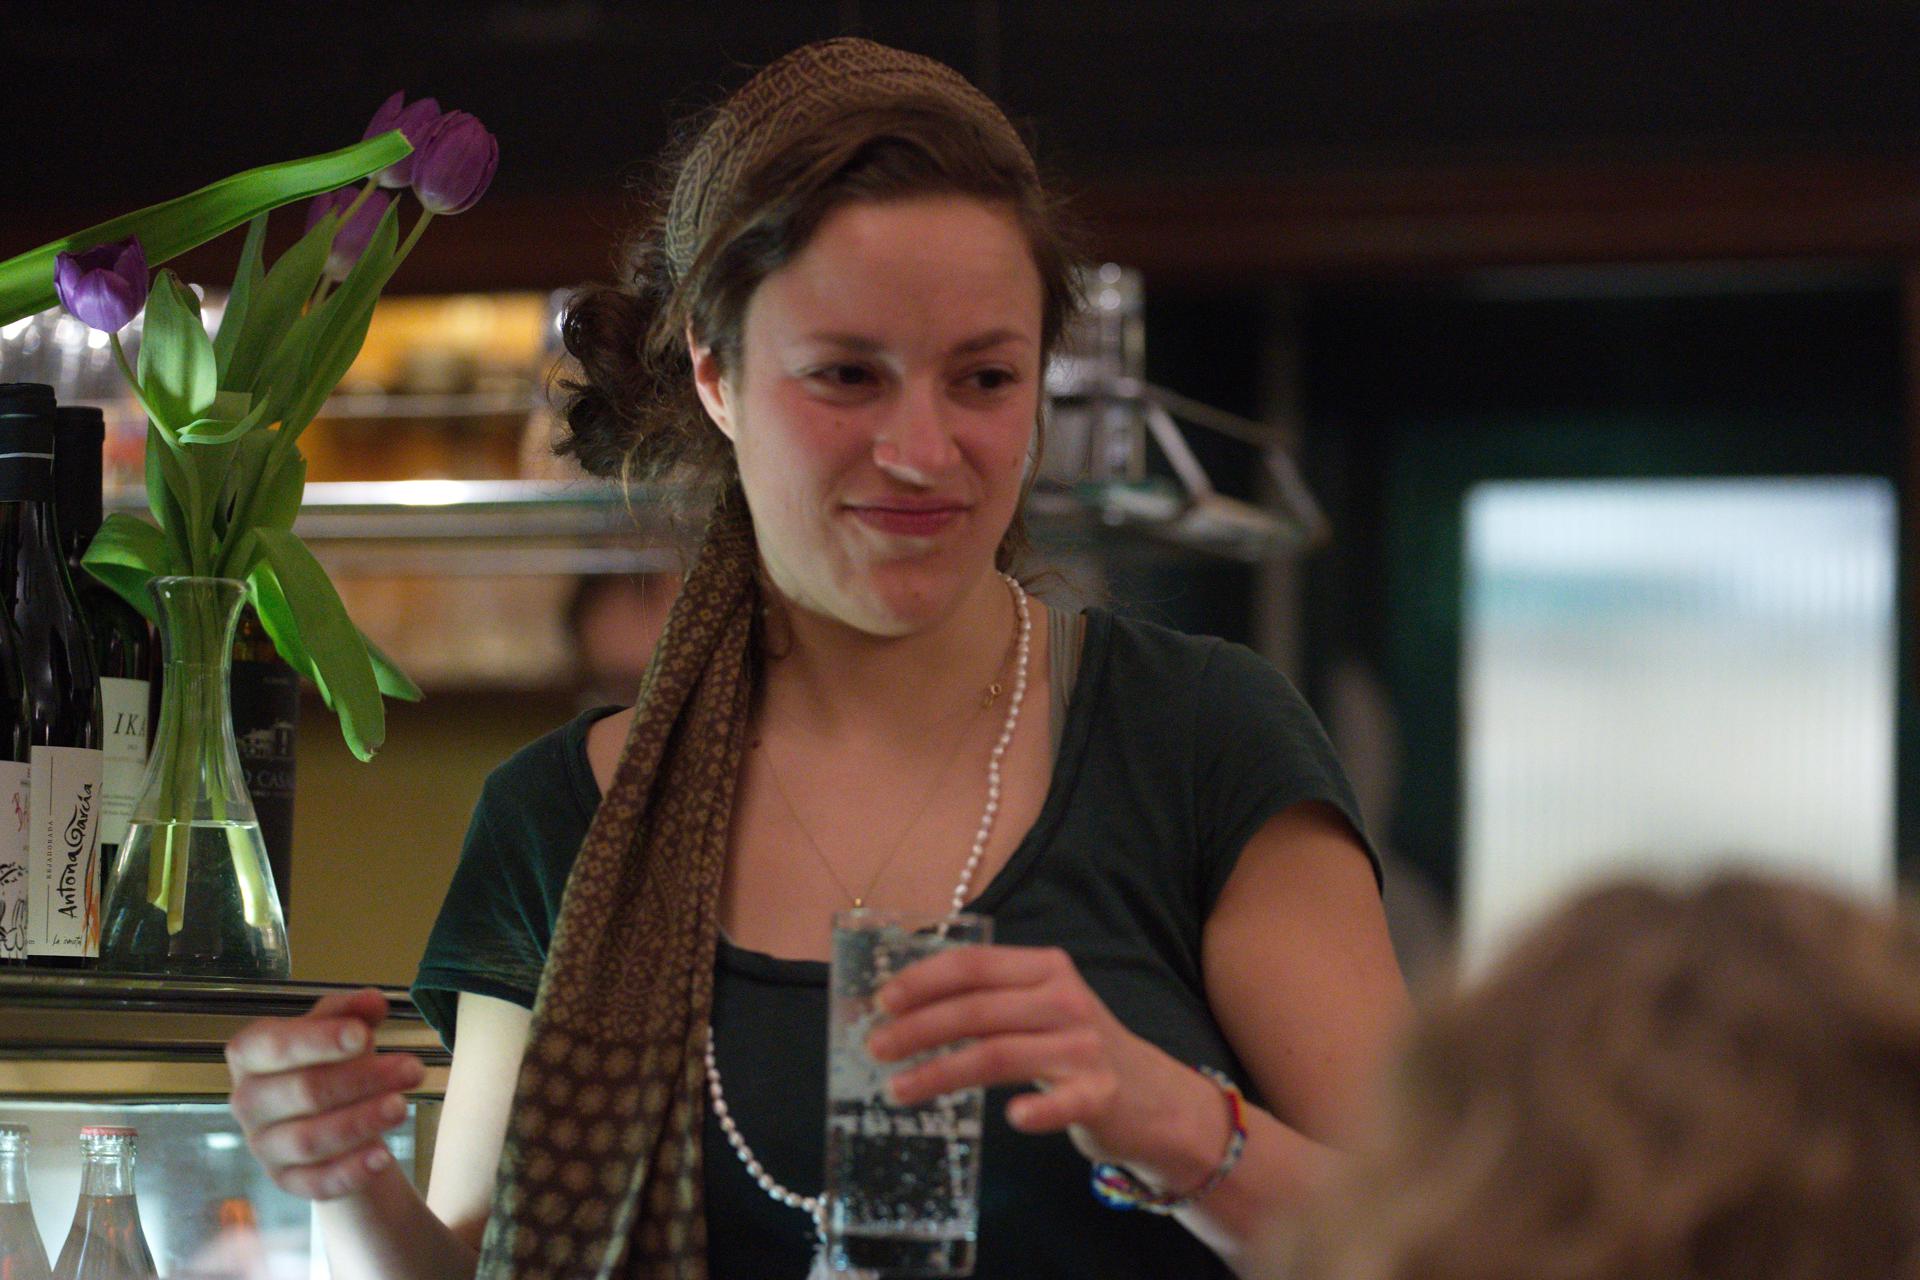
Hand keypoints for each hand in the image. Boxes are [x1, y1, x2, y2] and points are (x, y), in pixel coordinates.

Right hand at [226, 987, 425, 1200]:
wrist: (328, 1113)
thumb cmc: (328, 1060)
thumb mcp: (338, 1029)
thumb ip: (352, 1012)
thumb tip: (373, 1001)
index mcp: (250, 1054)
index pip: (274, 1046)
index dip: (319, 1040)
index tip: (365, 1035)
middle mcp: (248, 1101)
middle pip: (303, 1092)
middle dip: (362, 1079)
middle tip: (413, 1069)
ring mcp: (263, 1145)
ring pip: (309, 1140)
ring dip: (360, 1123)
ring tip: (402, 1107)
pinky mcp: (285, 1180)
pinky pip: (315, 1182)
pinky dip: (350, 1172)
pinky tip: (383, 1158)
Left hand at [867, 945, 1224, 1182]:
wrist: (1150, 1095)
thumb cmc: (1073, 1047)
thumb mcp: (1036, 1008)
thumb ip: (987, 1001)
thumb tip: (901, 1009)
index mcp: (1045, 968)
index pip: (974, 964)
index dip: (923, 980)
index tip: (881, 1002)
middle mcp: (1065, 1000)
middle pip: (978, 1009)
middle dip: (918, 1029)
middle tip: (876, 1048)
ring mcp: (1084, 1047)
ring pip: (997, 1054)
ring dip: (939, 1073)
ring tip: (897, 1090)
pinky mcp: (1100, 1093)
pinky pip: (1060, 1101)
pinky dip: (1035, 1110)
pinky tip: (1009, 1118)